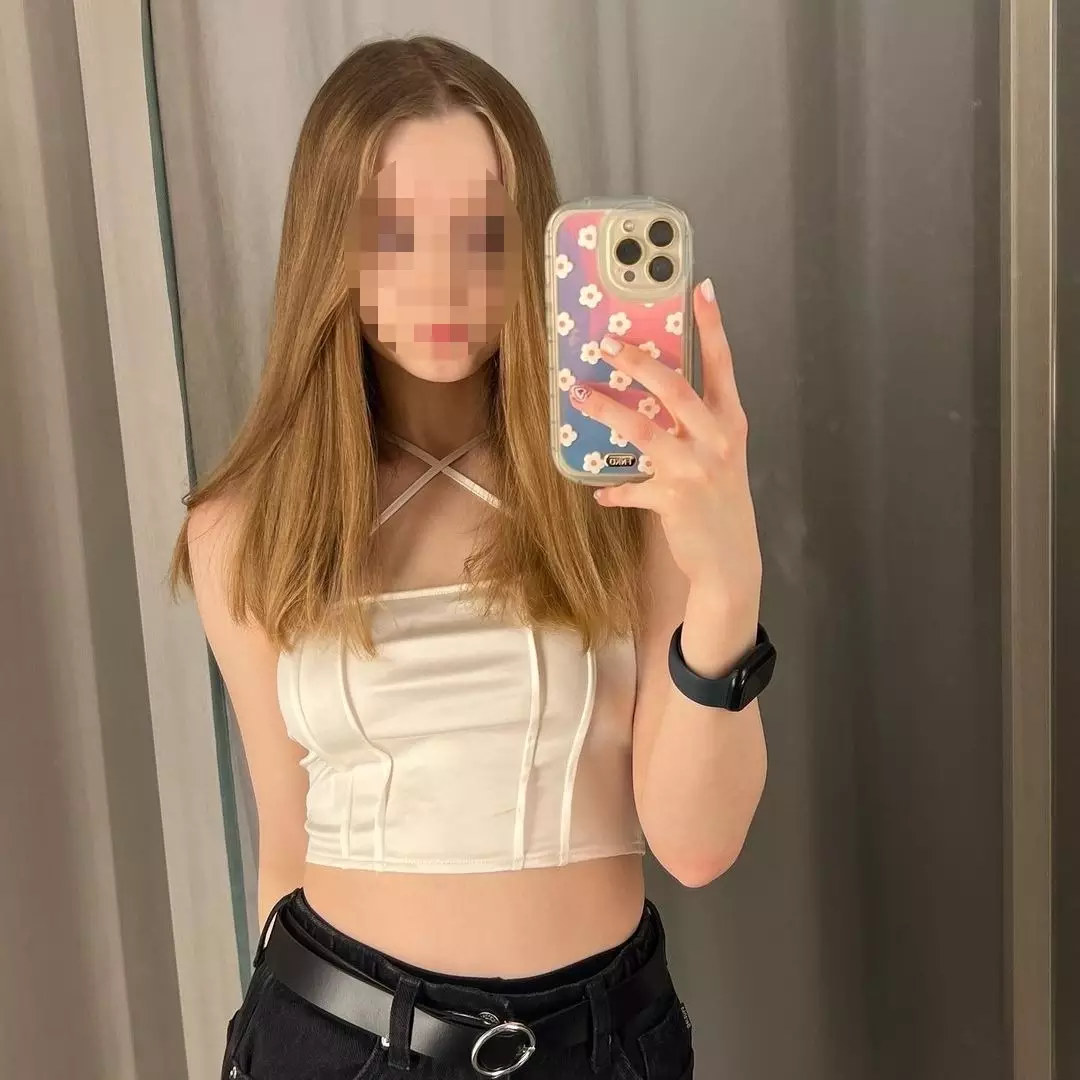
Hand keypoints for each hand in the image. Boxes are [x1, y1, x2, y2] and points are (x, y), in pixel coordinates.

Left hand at [569, 279, 761, 609]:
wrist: (730, 559)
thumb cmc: (721, 500)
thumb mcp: (720, 456)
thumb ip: (694, 426)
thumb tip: (648, 397)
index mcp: (730, 422)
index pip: (722, 365)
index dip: (712, 327)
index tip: (701, 289)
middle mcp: (716, 439)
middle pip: (674, 388)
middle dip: (637, 362)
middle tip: (607, 342)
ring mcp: (695, 468)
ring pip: (643, 429)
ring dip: (606, 410)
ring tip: (578, 395)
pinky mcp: (673, 499)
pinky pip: (631, 488)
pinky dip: (614, 489)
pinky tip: (599, 491)